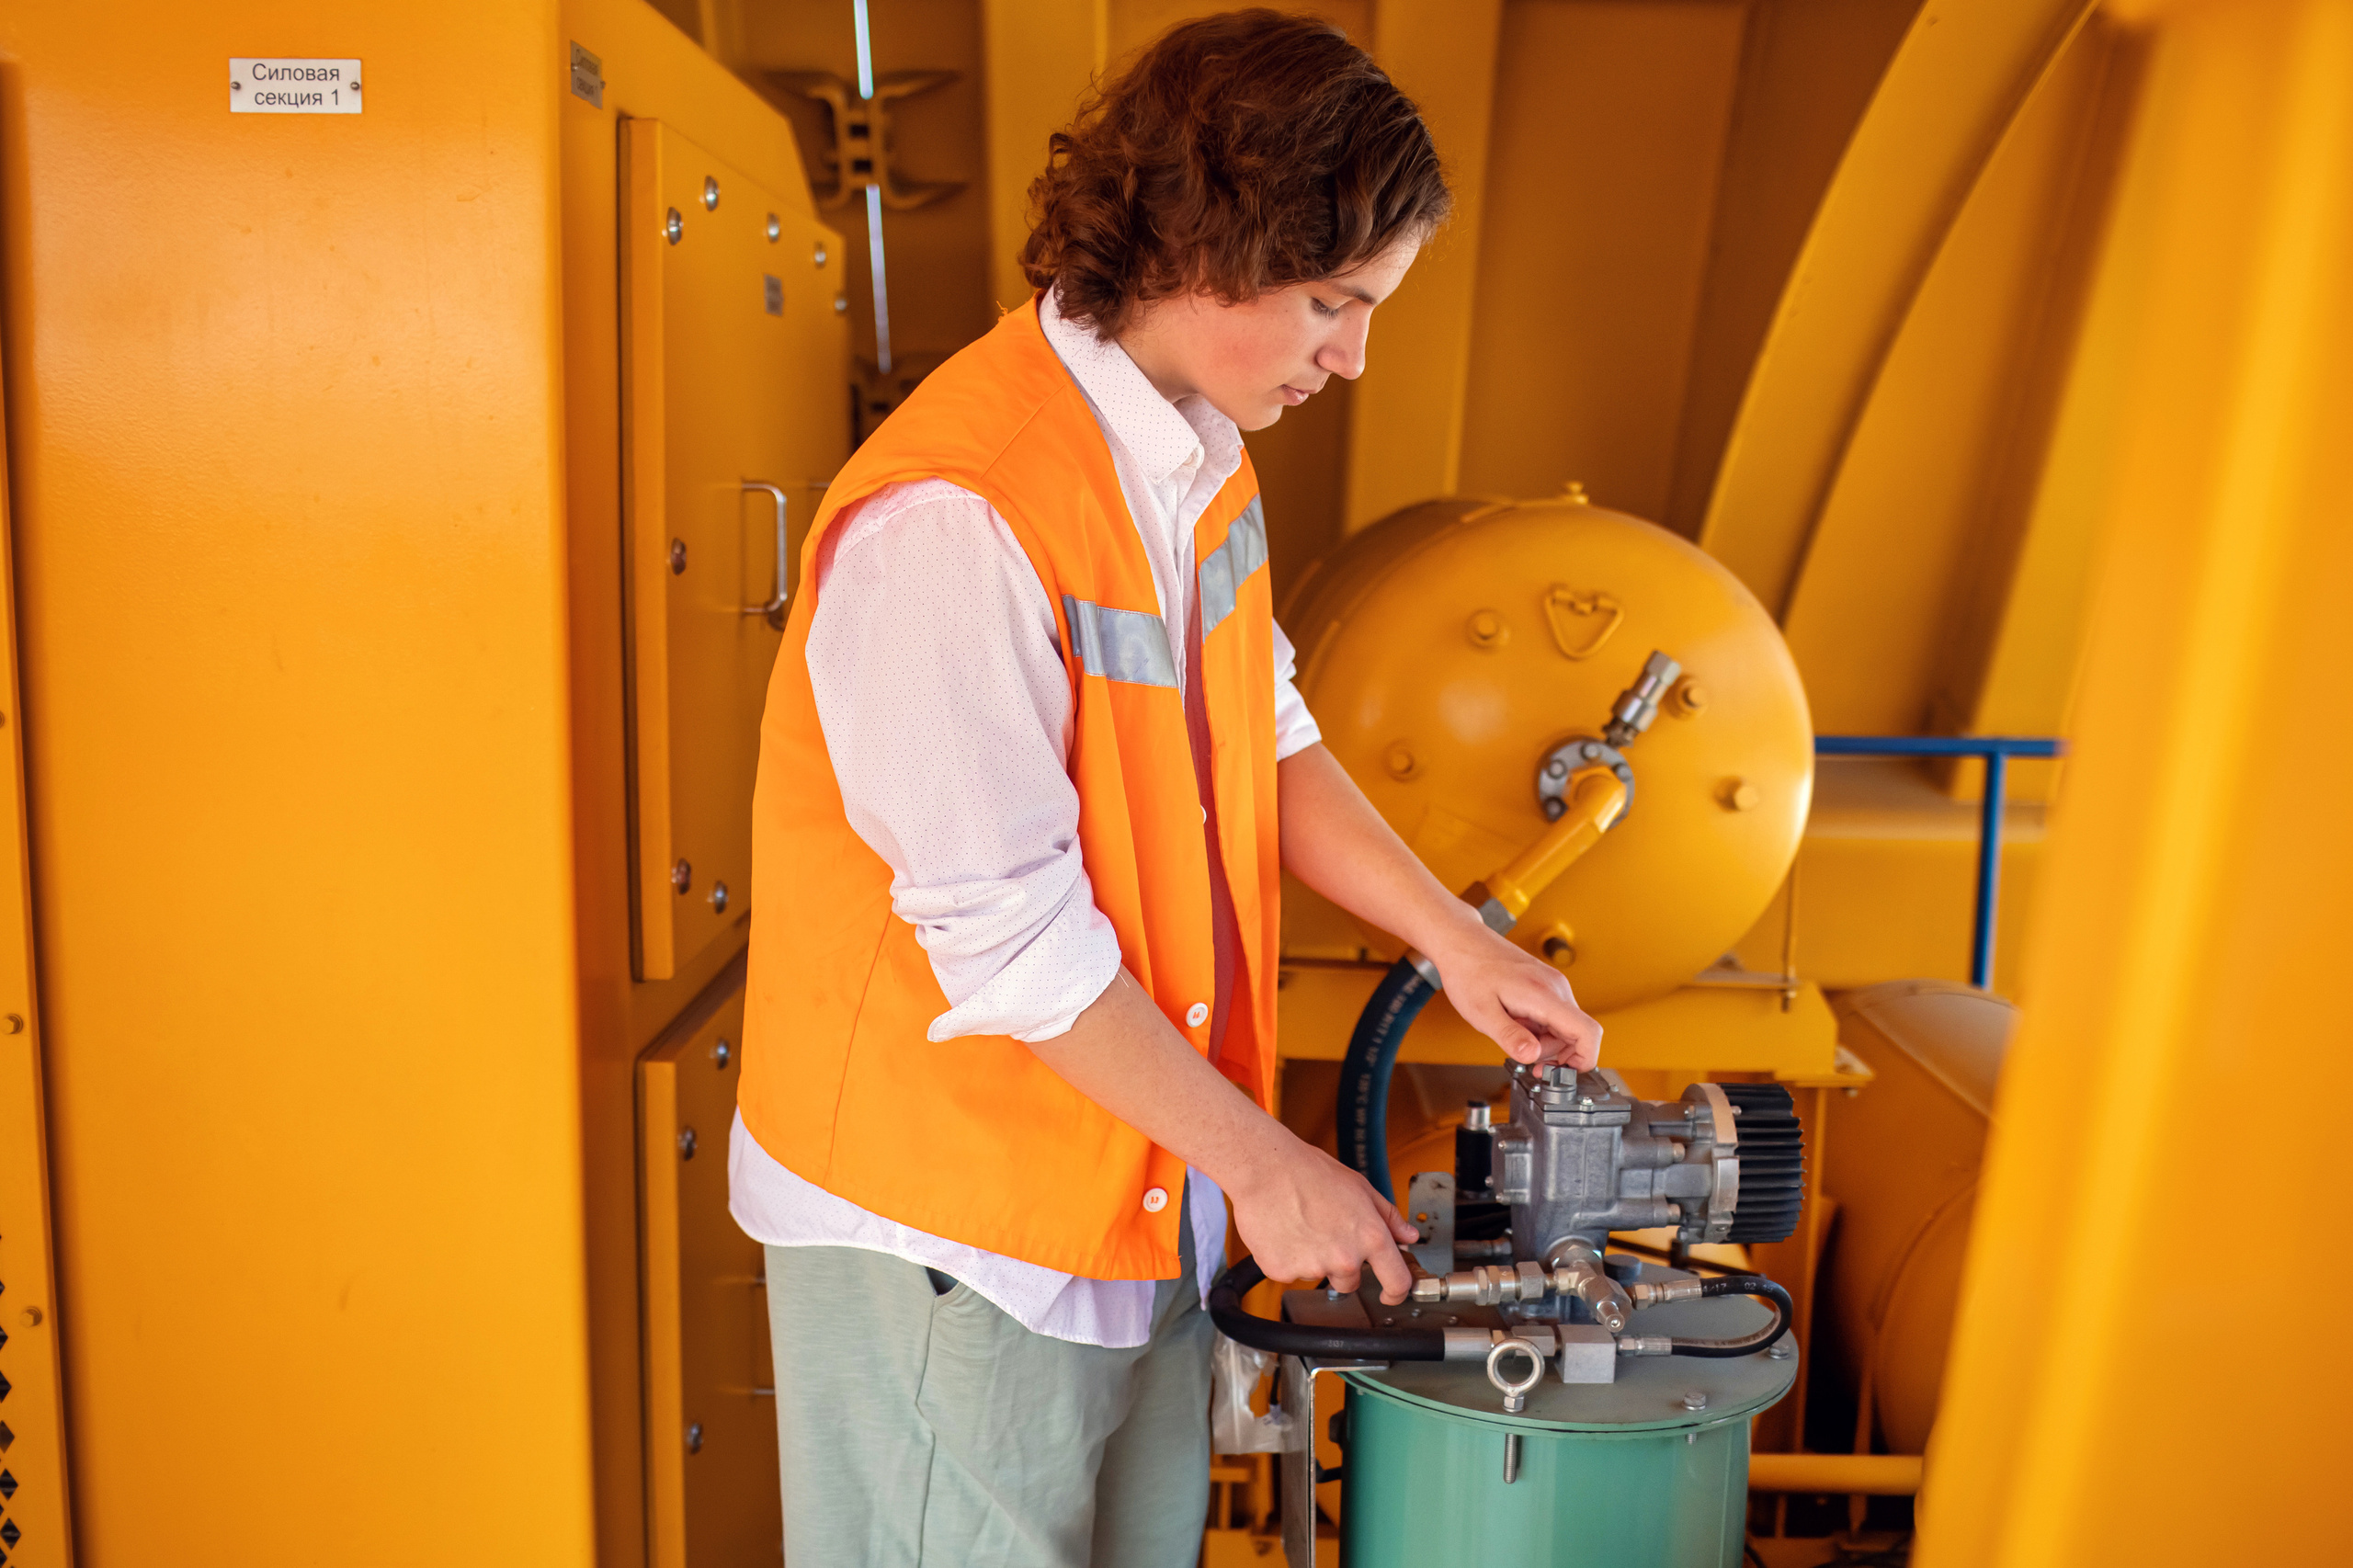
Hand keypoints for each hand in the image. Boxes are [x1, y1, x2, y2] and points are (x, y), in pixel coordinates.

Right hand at [1226, 1135, 1420, 1303]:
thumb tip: (1407, 1236)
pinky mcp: (1282, 1271)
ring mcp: (1312, 1268)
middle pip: (1351, 1282)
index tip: (1391, 1294)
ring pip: (1318, 1275)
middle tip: (1326, 1232)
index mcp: (1370, 1237)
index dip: (1397, 1292)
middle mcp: (1344, 1258)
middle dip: (1342, 1264)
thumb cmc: (1309, 1171)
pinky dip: (1287, 1258)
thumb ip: (1388, 1217)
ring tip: (1301, 1225)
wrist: (1264, 1168)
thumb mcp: (1360, 1187)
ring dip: (1313, 1259)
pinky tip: (1284, 1231)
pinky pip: (1290, 1273)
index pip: (1397, 1282)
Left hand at [1426, 924, 1600, 1069]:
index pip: (1588, 1031)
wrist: (1461, 942)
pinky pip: (1553, 1015)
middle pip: (1575, 1034)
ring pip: (1564, 1026)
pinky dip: (1538, 1027)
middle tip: (1520, 1051)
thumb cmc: (1468, 971)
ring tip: (1512, 1029)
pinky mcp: (1546, 984)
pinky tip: (1515, 1020)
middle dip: (1551, 1052)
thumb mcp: (1482, 1013)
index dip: (1584, 1059)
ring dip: (1542, 1039)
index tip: (1565, 1073)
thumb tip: (1532, 1057)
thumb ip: (1510, 1037)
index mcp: (1544, 995)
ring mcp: (1552, 984)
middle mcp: (1556, 987)